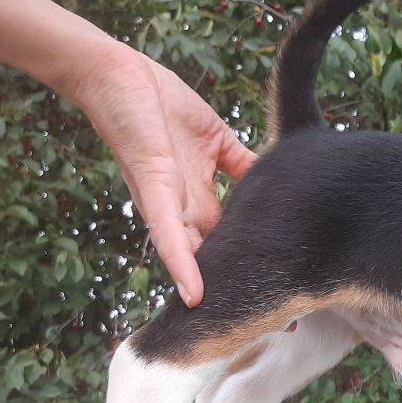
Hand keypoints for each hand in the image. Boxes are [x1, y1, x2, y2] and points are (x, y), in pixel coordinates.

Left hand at [75, 43, 255, 306]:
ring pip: (193, 259)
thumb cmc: (159, 104)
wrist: (117, 75)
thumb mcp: (217, 139)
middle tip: (281, 327)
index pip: (232, 241)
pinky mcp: (154, 191)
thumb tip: (277, 173)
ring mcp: (167, 205)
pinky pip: (168, 234)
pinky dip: (182, 265)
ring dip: (214, 292)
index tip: (284, 296)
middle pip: (215, 261)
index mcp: (199, 200)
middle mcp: (183, 212)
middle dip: (239, 294)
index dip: (253, 266)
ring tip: (239, 328)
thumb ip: (244, 162)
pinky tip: (196, 295)